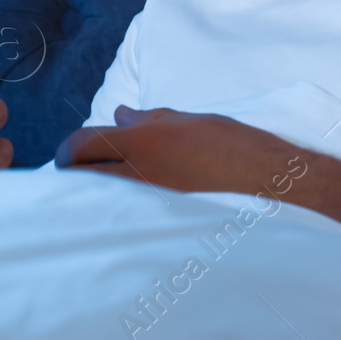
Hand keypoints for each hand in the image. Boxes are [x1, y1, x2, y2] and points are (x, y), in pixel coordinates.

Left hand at [54, 105, 311, 197]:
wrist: (271, 184)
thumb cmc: (234, 145)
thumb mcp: (190, 121)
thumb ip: (150, 119)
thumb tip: (120, 116)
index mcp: (142, 142)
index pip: (81, 146)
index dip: (69, 150)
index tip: (71, 155)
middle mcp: (138, 175)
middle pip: (79, 177)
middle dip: (73, 175)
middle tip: (80, 175)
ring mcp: (148, 203)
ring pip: (100, 201)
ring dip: (96, 194)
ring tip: (105, 191)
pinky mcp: (161, 224)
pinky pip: (126, 216)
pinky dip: (120, 211)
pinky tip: (131, 208)